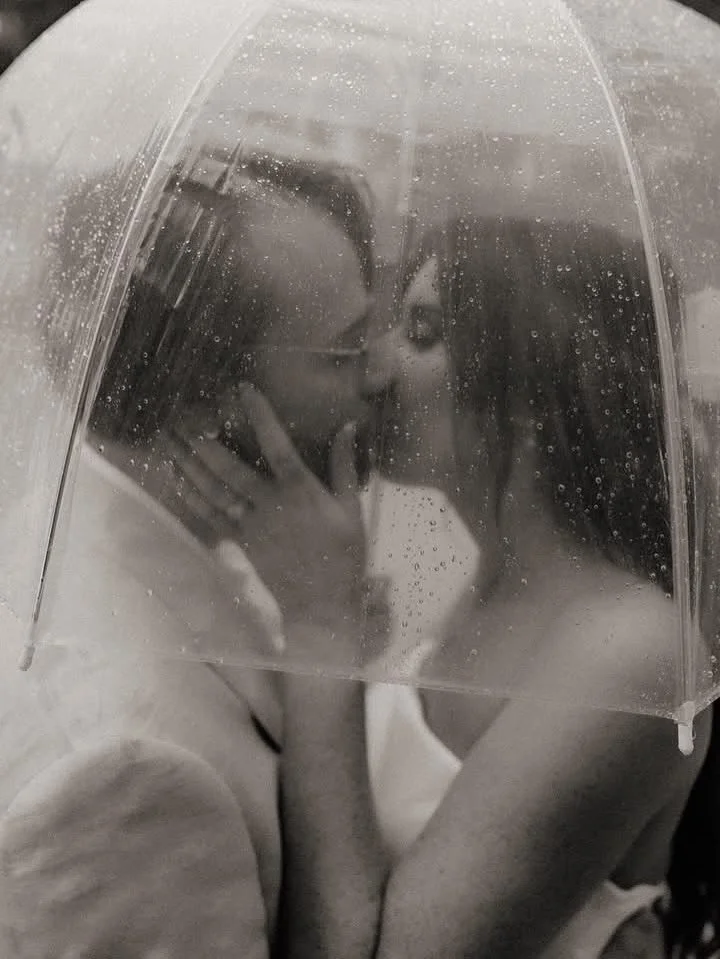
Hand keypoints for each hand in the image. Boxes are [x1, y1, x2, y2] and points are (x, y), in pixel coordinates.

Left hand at [165, 387, 367, 661]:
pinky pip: (208, 515)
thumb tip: (349, 427)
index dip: (259, 414)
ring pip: (212, 489)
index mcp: (300, 491)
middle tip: (182, 415)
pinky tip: (176, 475)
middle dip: (202, 440)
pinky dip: (189, 494)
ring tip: (168, 439)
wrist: (323, 606)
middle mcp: (270, 505)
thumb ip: (346, 466)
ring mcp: (251, 525)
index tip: (243, 389)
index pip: (276, 444)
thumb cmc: (344, 557)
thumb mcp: (352, 509)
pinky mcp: (240, 543)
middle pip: (228, 467)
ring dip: (187, 463)